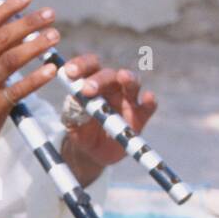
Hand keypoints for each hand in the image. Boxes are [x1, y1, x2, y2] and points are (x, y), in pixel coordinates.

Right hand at [0, 0, 60, 201]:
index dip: (8, 7)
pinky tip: (51, 70)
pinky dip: (35, 78)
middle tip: (51, 13)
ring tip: (55, 36)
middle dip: (29, 22)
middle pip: (4, 36)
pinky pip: (17, 89)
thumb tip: (10, 35)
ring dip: (35, 45)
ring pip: (11, 58)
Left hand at [61, 55, 157, 180]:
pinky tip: (148, 98)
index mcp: (93, 83)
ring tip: (123, 77)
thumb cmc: (81, 130)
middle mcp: (112, 87)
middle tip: (87, 89)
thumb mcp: (73, 123)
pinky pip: (148, 107)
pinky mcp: (139, 117)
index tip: (69, 71)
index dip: (81, 65)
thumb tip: (77, 102)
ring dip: (128, 79)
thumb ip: (74, 112)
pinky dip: (149, 101)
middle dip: (99, 80)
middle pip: (109, 75)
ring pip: (132, 84)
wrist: (92, 152)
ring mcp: (128, 101)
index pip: (89, 66)